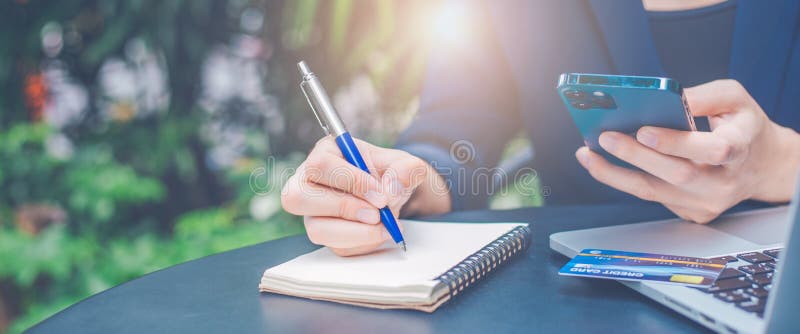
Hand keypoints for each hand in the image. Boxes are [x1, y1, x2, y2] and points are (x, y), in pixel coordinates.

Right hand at [281, 137, 450, 255]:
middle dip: (344, 208)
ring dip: (353, 232)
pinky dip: (361, 243)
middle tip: (377, 214)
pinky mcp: (324, 234)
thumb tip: (391, 189)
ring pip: (315, 228)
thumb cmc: (392, 174)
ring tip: (383, 226)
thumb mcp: (407, 165)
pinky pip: (334, 246)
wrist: (395, 195)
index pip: (320, 165)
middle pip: (298, 197)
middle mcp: (309, 182)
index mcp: (326, 153)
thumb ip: (407, 170)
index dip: (351, 182)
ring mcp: (313, 212)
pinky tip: (379, 233)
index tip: (381, 196)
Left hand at [576, 80, 799, 222]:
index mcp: (741, 147)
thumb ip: (701, 95)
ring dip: (615, 173)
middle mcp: (725, 181)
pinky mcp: (692, 212)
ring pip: (655, 192)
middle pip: (676, 174)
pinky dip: (625, 180)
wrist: (762, 165)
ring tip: (587, 155)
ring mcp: (708, 202)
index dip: (676, 143)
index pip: (712, 150)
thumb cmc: (743, 126)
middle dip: (635, 155)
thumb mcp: (734, 98)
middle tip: (604, 137)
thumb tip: (663, 97)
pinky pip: (653, 197)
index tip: (644, 131)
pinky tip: (605, 164)